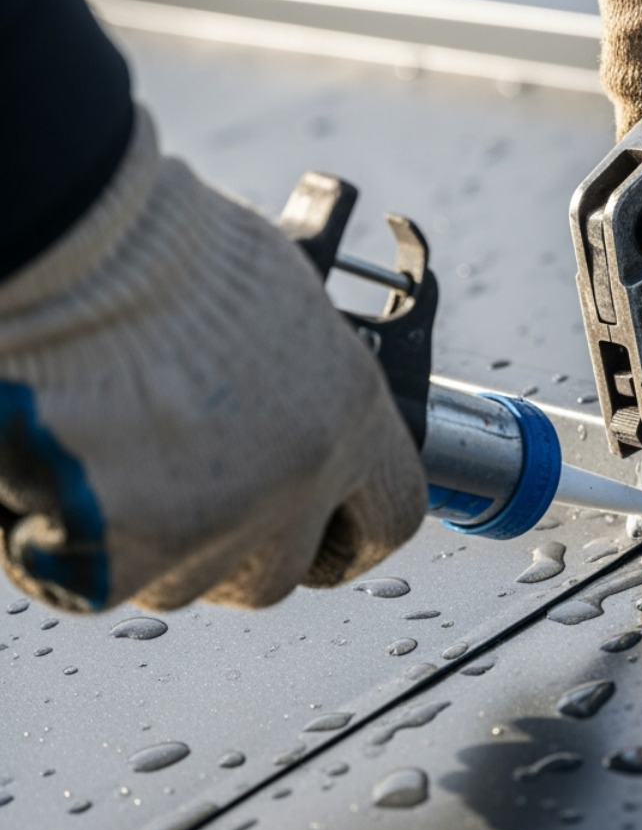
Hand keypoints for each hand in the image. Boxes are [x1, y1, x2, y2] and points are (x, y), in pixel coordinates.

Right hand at [0, 109, 426, 611]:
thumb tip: (292, 407)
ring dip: (157, 544)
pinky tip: (61, 474)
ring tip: (117, 461)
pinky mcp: (118, 560)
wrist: (67, 247)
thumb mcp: (277, 305)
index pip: (392, 515)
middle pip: (283, 570)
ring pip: (189, 582)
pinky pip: (100, 582)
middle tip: (192, 494)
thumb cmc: (162, 251)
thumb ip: (299, 382)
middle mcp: (296, 480)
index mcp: (349, 412)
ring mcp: (210, 527)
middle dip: (240, 546)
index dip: (352, 532)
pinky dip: (75, 547)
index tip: (329, 531)